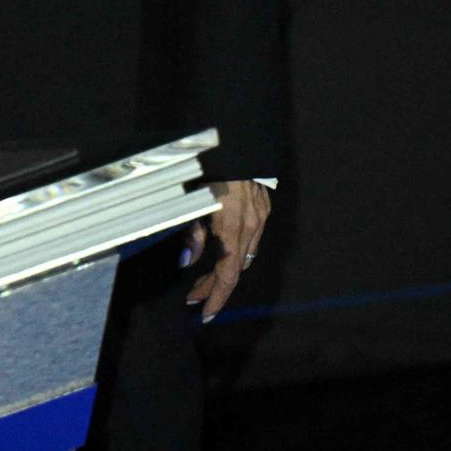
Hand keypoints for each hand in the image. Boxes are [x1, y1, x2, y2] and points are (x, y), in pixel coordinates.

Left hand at [182, 179, 271, 322]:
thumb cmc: (205, 166)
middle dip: (214, 286)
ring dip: (225, 269)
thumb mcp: (191, 199)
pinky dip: (236, 251)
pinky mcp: (263, 205)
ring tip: (203, 280)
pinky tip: (221, 252)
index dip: (216, 296)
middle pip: (236, 268)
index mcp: (232, 224)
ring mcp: (260, 214)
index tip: (204, 313)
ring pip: (245, 254)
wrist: (235, 137)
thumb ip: (191, 232)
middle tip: (194, 297)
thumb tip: (186, 261)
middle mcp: (252, 223)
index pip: (228, 273)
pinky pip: (251, 238)